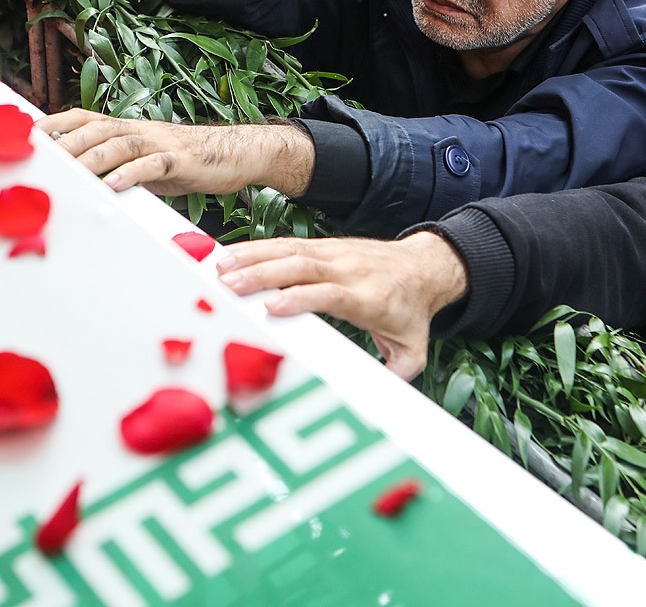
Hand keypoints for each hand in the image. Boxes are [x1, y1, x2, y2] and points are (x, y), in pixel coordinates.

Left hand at [37, 108, 314, 195]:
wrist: (233, 153)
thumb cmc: (182, 160)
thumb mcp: (142, 160)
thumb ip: (113, 164)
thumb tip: (77, 176)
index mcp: (126, 128)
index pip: (82, 118)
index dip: (54, 124)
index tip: (25, 136)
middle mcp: (139, 130)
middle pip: (94, 130)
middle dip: (64, 144)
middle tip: (37, 160)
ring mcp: (159, 143)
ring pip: (119, 144)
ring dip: (92, 158)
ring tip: (70, 174)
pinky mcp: (180, 160)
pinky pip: (153, 165)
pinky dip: (132, 173)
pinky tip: (115, 185)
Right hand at [217, 232, 468, 378]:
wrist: (425, 267)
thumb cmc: (412, 312)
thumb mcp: (413, 348)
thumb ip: (396, 374)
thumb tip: (378, 401)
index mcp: (368, 298)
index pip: (331, 294)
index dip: (301, 298)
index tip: (271, 306)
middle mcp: (349, 271)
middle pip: (302, 267)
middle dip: (263, 274)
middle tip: (228, 285)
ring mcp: (335, 255)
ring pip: (290, 250)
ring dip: (253, 256)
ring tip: (219, 267)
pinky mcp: (323, 247)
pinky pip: (287, 244)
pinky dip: (257, 247)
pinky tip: (231, 254)